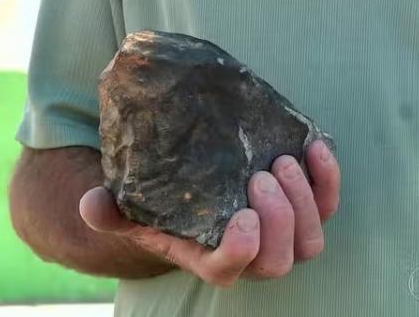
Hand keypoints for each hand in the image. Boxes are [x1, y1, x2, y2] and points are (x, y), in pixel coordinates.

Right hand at [79, 140, 339, 286]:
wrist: (191, 195)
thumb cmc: (159, 205)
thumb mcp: (128, 205)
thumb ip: (109, 209)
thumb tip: (91, 204)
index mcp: (207, 257)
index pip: (228, 270)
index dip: (240, 251)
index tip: (241, 216)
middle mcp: (249, 254)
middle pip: (279, 260)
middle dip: (279, 220)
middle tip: (261, 175)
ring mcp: (279, 235)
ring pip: (310, 240)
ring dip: (304, 203)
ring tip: (281, 162)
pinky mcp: (299, 209)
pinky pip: (326, 205)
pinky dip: (327, 181)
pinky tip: (314, 147)